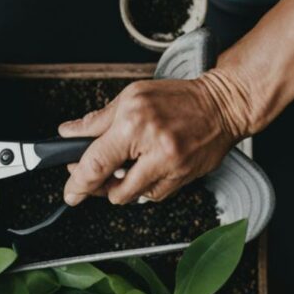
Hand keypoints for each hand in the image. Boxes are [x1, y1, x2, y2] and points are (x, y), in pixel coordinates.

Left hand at [60, 72, 249, 205]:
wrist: (223, 106)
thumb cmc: (178, 99)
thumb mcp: (131, 97)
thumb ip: (97, 120)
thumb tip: (70, 132)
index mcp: (134, 123)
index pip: (96, 163)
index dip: (77, 183)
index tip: (70, 192)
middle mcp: (154, 147)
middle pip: (112, 188)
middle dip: (97, 188)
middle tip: (90, 180)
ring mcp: (170, 166)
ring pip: (130, 196)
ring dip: (120, 187)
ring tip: (124, 166)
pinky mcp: (181, 179)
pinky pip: (150, 195)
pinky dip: (143, 186)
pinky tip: (147, 167)